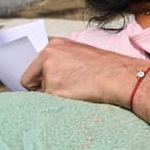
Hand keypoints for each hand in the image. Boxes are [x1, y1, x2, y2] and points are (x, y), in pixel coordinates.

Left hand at [20, 38, 143, 105]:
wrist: (119, 76)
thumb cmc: (105, 68)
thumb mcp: (80, 55)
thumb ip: (62, 62)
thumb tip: (49, 78)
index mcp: (55, 45)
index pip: (34, 67)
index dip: (41, 79)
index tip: (50, 85)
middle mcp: (48, 55)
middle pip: (30, 80)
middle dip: (42, 89)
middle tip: (64, 91)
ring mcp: (49, 71)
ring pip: (41, 94)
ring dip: (54, 97)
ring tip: (76, 92)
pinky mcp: (53, 88)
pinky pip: (49, 103)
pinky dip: (60, 104)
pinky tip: (76, 97)